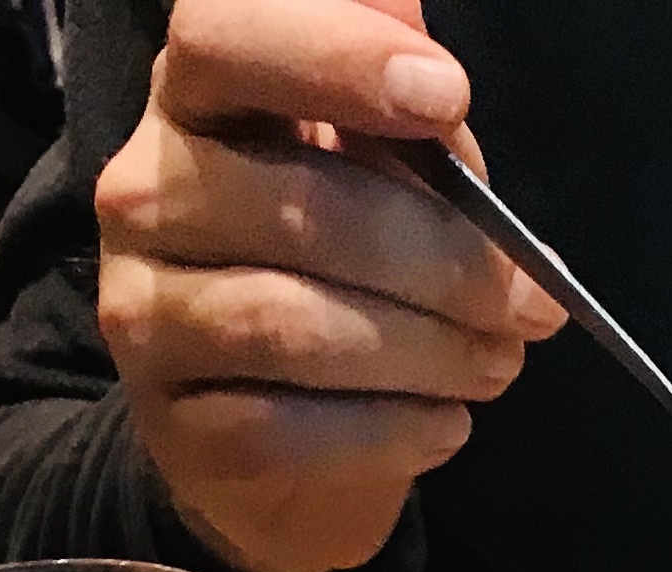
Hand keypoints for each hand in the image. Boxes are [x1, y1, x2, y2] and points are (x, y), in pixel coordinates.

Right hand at [93, 0, 566, 571]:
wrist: (276, 432)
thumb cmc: (348, 270)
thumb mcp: (390, 170)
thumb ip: (412, 118)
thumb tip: (440, 85)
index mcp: (198, 98)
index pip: (222, 35)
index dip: (335, 54)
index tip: (447, 95)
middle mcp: (147, 192)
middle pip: (299, 204)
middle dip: (444, 259)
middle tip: (527, 303)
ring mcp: (144, 314)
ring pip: (292, 325)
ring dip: (428, 351)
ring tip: (495, 362)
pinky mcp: (172, 427)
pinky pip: (287, 431)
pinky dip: (392, 431)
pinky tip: (445, 423)